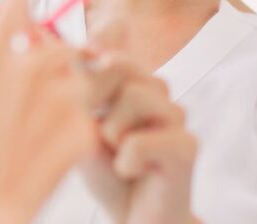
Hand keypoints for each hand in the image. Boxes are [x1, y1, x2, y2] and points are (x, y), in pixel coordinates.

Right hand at [0, 0, 100, 223]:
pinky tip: (59, 152)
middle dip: (60, 64)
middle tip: (47, 93)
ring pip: (84, 78)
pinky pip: (91, 118)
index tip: (29, 20)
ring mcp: (58, 98)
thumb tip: (6, 48)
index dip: (26, 12)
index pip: (17, 4)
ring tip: (53, 129)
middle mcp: (26, 68)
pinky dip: (84, 133)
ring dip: (77, 97)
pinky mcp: (81, 129)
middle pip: (61, 45)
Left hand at [77, 22, 198, 223]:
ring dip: (110, 135)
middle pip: (117, 66)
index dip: (86, 59)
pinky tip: (134, 172)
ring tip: (118, 154)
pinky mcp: (187, 146)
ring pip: (132, 98)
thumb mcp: (80, 126)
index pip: (107, 50)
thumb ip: (79, 89)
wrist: (135, 218)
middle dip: (93, 98)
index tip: (76, 71)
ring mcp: (176, 116)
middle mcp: (157, 90)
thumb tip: (69, 50)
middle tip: (96, 132)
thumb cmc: (107, 171)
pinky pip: (139, 143)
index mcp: (131, 80)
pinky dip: (125, 163)